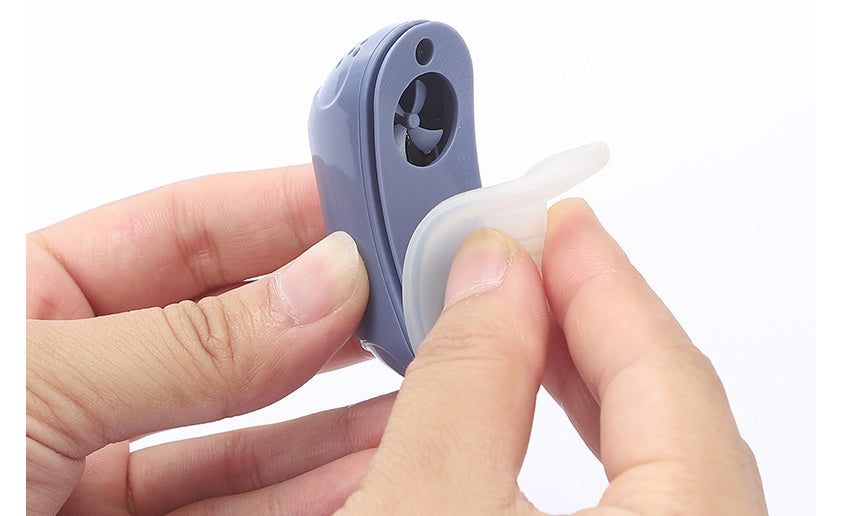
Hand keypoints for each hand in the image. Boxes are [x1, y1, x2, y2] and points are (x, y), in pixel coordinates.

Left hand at [26, 165, 393, 514]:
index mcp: (35, 295)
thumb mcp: (41, 387)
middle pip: (233, 320)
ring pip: (248, 418)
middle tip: (408, 292)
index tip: (367, 208)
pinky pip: (237, 498)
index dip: (282, 210)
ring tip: (412, 375)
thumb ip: (187, 345)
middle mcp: (83, 369)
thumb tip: (323, 286)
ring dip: (336, 404)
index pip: (184, 228)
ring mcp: (104, 454)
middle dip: (327, 305)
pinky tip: (364, 458)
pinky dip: (307, 483)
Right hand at [340, 199, 767, 513]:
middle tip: (532, 260)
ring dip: (581, 384)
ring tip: (520, 330)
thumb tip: (490, 277)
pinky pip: (633, 498)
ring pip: (655, 460)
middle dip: (590, 323)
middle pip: (673, 412)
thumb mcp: (423, 504)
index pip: (667, 376)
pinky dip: (579, 448)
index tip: (555, 222)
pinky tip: (524, 424)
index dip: (601, 281)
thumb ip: (465, 382)